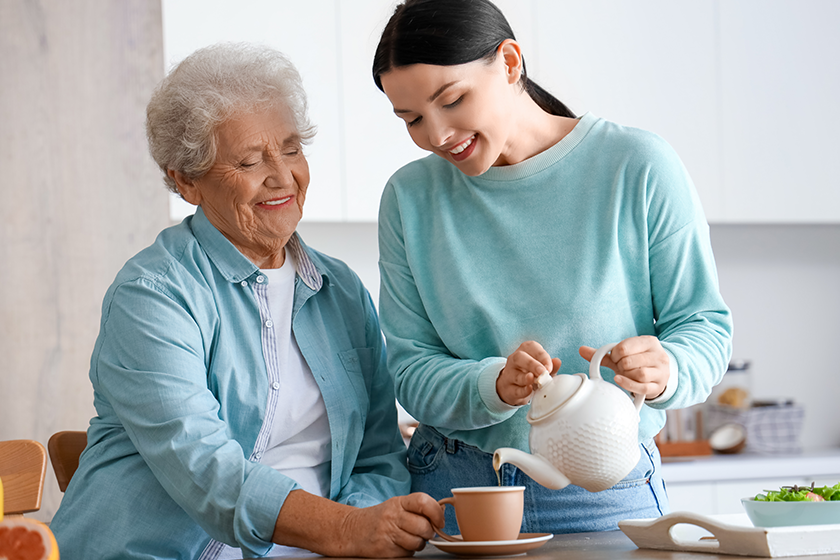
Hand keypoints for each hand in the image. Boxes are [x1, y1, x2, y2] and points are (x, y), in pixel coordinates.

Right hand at [274, 490, 443, 557]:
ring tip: (408, 538)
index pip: (423, 501)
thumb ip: (416, 509)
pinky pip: (407, 554)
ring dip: (418, 544)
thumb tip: (440, 516)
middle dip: (428, 533)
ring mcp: (388, 533)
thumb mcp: (396, 506)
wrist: (351, 530)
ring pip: (417, 542)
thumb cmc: (379, 518)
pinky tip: (398, 545)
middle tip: (424, 532)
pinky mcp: (385, 550)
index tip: (440, 520)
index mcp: (398, 502)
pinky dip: (407, 552)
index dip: (436, 512)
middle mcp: (392, 516)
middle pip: (423, 526)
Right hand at [497, 341, 560, 405]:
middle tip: (543, 372)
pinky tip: (530, 390)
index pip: (532, 347)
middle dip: (532, 364)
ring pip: (515, 374)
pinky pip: (514, 389)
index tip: (549, 368)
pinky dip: (523, 390)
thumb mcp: (542, 369)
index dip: (542, 357)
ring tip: (536, 381)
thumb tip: (557, 361)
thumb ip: (550, 366)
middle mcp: (514, 360)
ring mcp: (509, 374)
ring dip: (526, 378)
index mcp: (525, 350)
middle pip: (519, 357)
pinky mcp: (508, 389)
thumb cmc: (530, 373)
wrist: (514, 388)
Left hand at [579, 336, 668, 399]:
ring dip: (626, 375)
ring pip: (639, 374)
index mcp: (649, 342)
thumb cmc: (638, 361)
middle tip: (620, 366)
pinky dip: (628, 385)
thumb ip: (603, 353)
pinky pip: (642, 387)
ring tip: (625, 373)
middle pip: (630, 361)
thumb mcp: (623, 355)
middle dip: (620, 365)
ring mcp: (661, 372)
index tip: (615, 357)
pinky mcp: (658, 386)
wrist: (659, 373)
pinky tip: (620, 381)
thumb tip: (581, 349)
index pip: (625, 347)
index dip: (614, 354)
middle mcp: (658, 355)